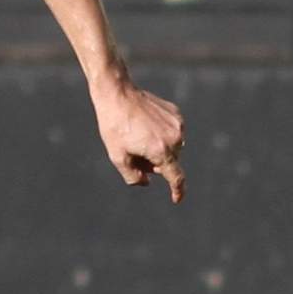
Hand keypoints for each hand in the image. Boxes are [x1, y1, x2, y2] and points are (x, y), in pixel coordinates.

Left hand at [92, 77, 187, 203]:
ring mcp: (177, 125)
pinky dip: (161, 134)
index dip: (177, 190)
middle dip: (154, 164)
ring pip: (172, 147)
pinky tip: (144, 125)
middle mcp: (175, 138)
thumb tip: (146, 182)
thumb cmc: (114, 126)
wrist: (118, 94)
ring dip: (158, 149)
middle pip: (169, 162)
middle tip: (133, 152)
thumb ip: (132, 176)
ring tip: (137, 136)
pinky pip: (172, 132)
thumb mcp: (117, 156)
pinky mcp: (176, 114)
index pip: (175, 177)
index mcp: (161, 151)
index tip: (177, 199)